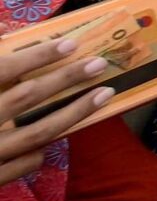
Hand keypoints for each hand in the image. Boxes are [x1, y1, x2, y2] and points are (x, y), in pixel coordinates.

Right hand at [0, 34, 119, 181]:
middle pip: (26, 97)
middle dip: (66, 78)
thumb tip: (1, 36)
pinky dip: (41, 151)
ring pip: (37, 132)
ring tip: (103, 94)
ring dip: (74, 112)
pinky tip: (53, 140)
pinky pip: (24, 164)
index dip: (36, 56)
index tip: (68, 42)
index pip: (2, 70)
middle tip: (99, 62)